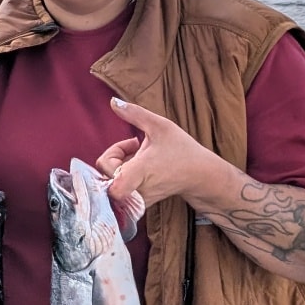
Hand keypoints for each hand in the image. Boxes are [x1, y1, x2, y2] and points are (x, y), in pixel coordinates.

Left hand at [99, 98, 223, 210]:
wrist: (200, 176)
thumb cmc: (182, 150)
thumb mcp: (160, 126)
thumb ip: (134, 113)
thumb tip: (112, 101)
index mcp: (140, 172)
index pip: (111, 180)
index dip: (110, 158)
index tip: (131, 144)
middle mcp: (136, 190)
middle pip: (104, 171)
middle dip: (114, 155)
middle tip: (134, 144)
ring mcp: (137, 199)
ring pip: (110, 180)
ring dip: (119, 164)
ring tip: (139, 154)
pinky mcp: (138, 203)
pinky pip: (119, 188)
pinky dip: (123, 175)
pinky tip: (139, 166)